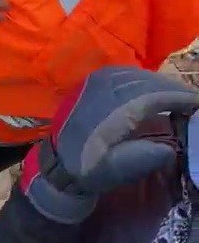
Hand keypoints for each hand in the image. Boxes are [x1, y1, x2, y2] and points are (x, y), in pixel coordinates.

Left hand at [21, 66, 198, 224]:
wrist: (57, 162)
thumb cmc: (89, 168)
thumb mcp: (116, 170)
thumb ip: (144, 158)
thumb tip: (171, 149)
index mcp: (113, 108)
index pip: (154, 95)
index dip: (179, 97)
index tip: (197, 103)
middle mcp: (105, 88)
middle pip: (148, 81)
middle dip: (173, 88)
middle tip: (193, 99)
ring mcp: (97, 81)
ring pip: (137, 74)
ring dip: (159, 82)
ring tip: (177, 94)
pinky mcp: (92, 81)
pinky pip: (124, 72)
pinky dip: (143, 78)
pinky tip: (152, 87)